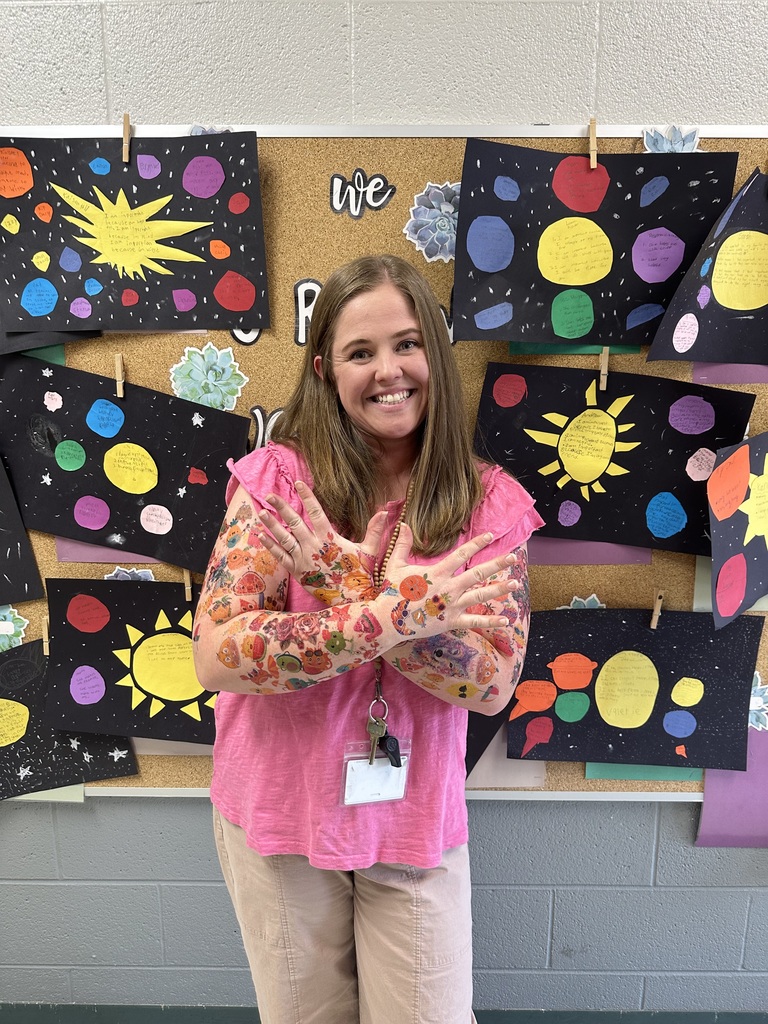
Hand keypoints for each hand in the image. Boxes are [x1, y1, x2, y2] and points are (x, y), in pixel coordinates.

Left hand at [255, 481, 386, 604]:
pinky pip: (281, 558)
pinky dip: (271, 547)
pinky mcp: (298, 573)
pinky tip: (261, 536)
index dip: (308, 497)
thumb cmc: (360, 575)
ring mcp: (304, 560)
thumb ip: (374, 530)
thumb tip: (384, 511)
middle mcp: (314, 547)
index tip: (299, 483)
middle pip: (295, 523)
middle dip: (282, 508)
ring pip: (284, 539)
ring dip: (272, 525)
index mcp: (330, 538)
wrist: (351, 601)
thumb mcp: (369, 551)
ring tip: (261, 512)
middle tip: (269, 495)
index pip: (316, 513)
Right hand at [376, 525, 521, 637]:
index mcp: (437, 572)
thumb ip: (402, 544)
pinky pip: (474, 621)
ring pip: (480, 595)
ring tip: (515, 584)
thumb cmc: (391, 592)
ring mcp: (451, 605)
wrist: (388, 620)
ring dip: (499, 589)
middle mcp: (448, 587)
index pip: (461, 554)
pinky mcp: (451, 622)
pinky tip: (506, 619)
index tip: (490, 535)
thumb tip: (405, 524)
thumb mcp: (395, 565)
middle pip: (478, 573)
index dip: (476, 543)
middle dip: (497, 564)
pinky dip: (491, 621)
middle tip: (513, 557)